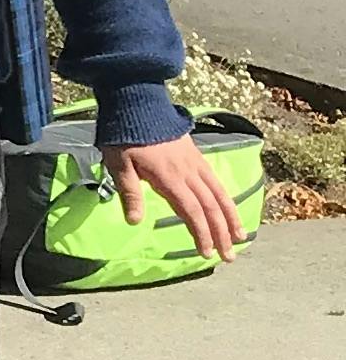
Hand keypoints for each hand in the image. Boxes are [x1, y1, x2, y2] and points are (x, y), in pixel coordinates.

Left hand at [106, 134, 241, 262]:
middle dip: (221, 233)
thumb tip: (134, 221)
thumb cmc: (124, 134)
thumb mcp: (118, 164)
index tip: (207, 254)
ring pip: (219, 194)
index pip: (191, 211)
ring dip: (231, 218)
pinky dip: (226, 198)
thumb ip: (129, 192)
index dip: (201, 233)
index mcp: (169, 177)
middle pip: (210, 207)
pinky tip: (229, 209)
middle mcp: (188, 172)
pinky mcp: (197, 155)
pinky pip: (216, 180)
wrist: (138, 102)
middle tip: (229, 257)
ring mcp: (195, 163)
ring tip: (240, 238)